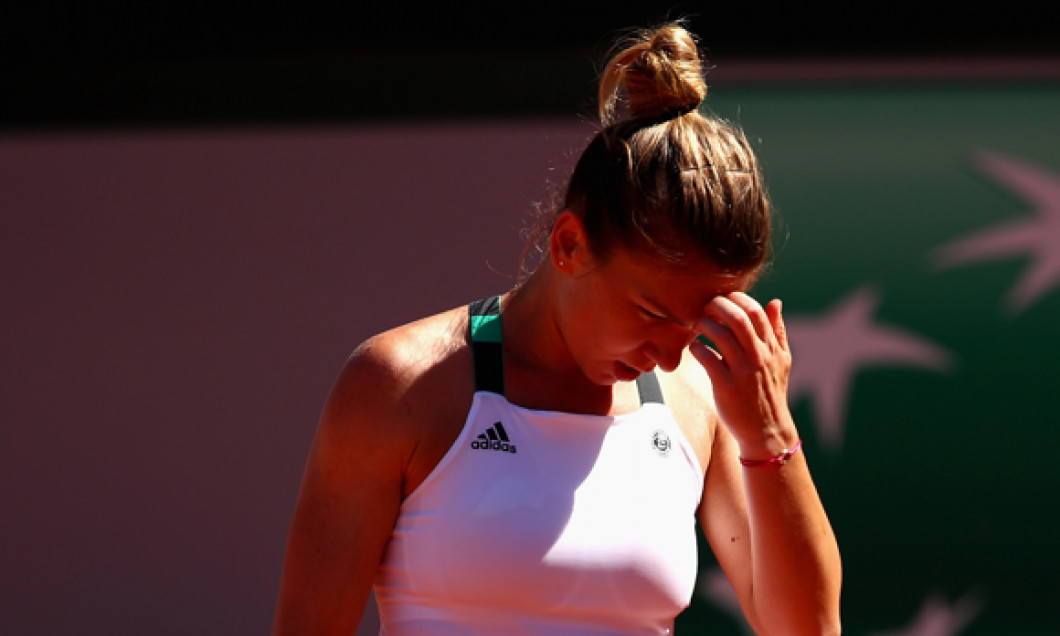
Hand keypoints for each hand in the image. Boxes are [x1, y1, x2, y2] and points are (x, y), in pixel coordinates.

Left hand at [689, 292, 797, 454]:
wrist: (766, 431)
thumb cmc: (770, 391)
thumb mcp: (782, 360)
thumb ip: (778, 330)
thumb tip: (775, 301)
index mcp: (771, 348)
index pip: (755, 311)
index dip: (737, 298)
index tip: (724, 299)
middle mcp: (759, 357)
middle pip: (738, 318)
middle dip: (718, 305)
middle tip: (705, 306)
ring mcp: (743, 372)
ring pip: (721, 335)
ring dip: (704, 324)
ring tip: (696, 325)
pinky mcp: (726, 387)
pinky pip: (707, 359)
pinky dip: (697, 348)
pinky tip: (694, 348)